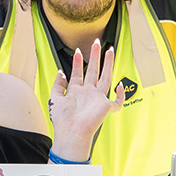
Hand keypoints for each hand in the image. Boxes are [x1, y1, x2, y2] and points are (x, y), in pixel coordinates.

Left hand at [48, 42, 123, 162]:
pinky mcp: (106, 107)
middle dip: (95, 56)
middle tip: (97, 43)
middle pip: (93, 71)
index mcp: (76, 92)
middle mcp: (88, 93)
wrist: (71, 133)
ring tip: (109, 50)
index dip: (77, 62)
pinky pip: (117, 102)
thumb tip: (61, 72)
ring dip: (107, 64)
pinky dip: (121, 95)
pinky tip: (120, 85)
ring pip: (105, 78)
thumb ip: (58, 84)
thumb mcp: (55, 99)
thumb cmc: (62, 120)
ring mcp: (98, 99)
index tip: (77, 51)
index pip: (78, 73)